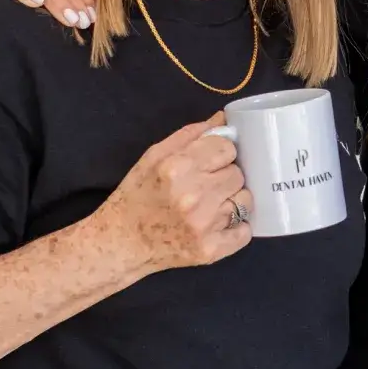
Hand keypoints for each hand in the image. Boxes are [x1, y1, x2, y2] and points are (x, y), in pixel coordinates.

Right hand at [96, 117, 252, 273]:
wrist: (121, 243)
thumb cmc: (137, 196)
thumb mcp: (153, 157)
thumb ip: (190, 135)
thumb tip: (224, 119)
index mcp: (177, 168)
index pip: (227, 148)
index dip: (221, 153)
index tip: (211, 161)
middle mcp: (193, 196)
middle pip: (238, 174)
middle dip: (226, 177)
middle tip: (208, 185)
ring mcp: (204, 225)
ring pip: (245, 201)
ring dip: (233, 201)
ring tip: (212, 205)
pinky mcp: (211, 249)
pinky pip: (245, 231)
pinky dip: (236, 228)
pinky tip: (217, 225)